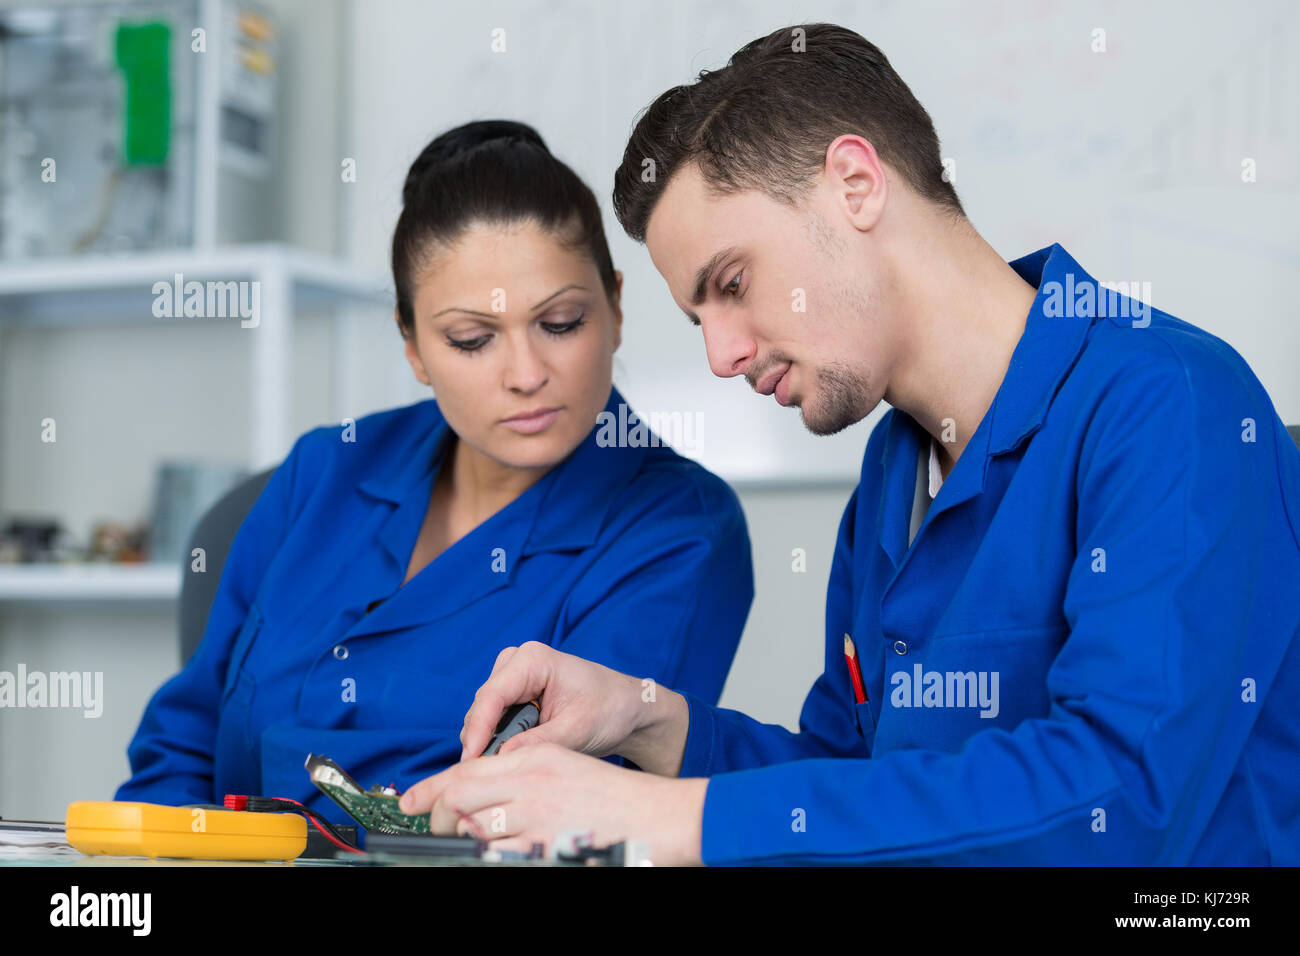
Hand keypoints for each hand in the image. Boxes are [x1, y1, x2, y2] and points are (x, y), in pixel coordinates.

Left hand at [398, 742, 707, 864]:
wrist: (660, 817)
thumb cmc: (615, 800)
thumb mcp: (566, 769)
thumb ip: (524, 777)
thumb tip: (482, 800)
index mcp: (537, 758)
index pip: (468, 769)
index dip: (432, 788)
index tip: (410, 802)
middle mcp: (533, 780)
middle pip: (461, 796)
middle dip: (442, 818)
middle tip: (442, 830)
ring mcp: (539, 814)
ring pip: (476, 829)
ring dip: (469, 840)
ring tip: (481, 843)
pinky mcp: (547, 844)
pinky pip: (499, 854)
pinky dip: (492, 855)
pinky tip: (506, 853)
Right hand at [459, 641, 651, 762]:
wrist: (626, 708)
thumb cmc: (609, 709)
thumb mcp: (578, 729)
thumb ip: (539, 742)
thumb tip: (500, 758)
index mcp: (532, 660)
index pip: (491, 697)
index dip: (477, 731)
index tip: (470, 762)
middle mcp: (515, 663)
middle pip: (482, 708)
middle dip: (483, 741)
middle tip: (490, 776)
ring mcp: (511, 678)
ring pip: (483, 717)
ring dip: (490, 743)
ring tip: (504, 770)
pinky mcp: (512, 695)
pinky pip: (492, 721)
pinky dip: (497, 741)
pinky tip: (509, 760)